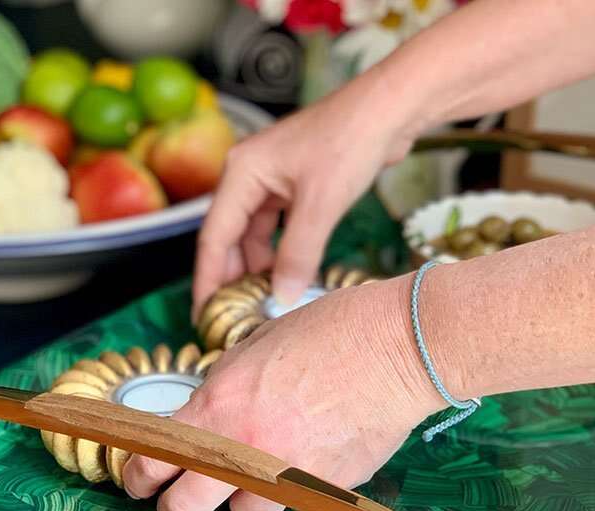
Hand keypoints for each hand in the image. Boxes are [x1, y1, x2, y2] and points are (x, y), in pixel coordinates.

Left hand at [124, 275, 443, 510]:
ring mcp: (287, 474)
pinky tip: (305, 463)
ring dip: (243, 502)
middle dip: (175, 508)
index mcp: (218, 405)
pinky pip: (294, 506)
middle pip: (183, 510)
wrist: (396, 347)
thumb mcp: (254, 347)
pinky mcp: (327, 488)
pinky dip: (291, 494)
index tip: (138, 480)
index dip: (136, 476)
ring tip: (259, 475)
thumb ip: (222, 390)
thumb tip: (205, 416)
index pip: (152, 460)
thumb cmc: (329, 332)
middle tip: (181, 499)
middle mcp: (245, 448)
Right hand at [192, 68, 417, 318]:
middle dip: (232, 278)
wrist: (389, 110)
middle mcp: (248, 176)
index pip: (213, 238)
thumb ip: (297, 254)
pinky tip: (289, 274)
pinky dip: (280, 253)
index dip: (208, 280)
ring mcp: (271, 181)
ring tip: (266, 301)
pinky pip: (276, 228)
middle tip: (235, 317)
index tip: (205, 316)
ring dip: (259, 268)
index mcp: (241, 173)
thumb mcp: (321, 205)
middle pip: (229, 238)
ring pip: (254, 236)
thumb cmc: (351, 141)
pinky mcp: (294, 187)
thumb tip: (281, 297)